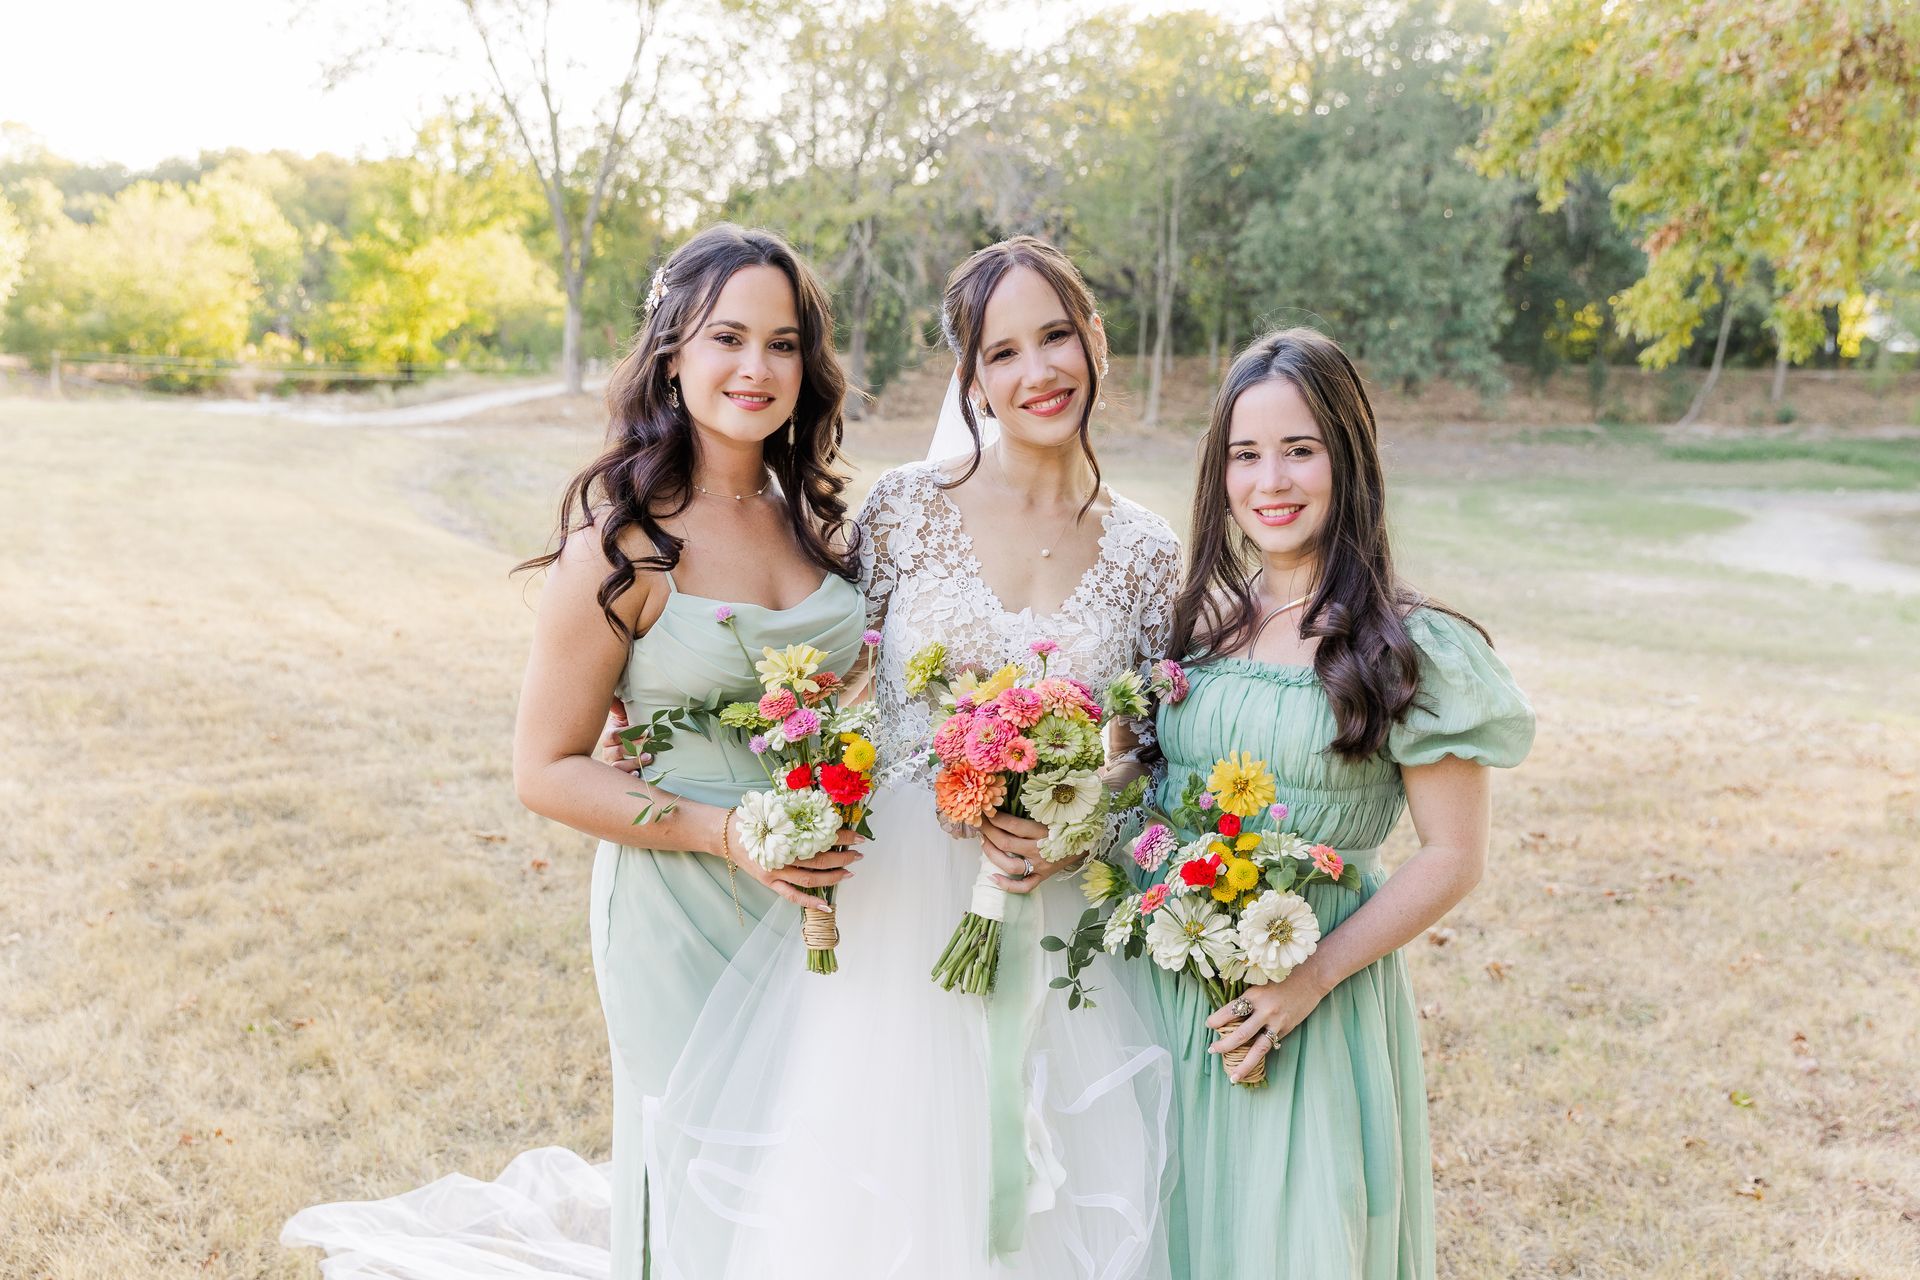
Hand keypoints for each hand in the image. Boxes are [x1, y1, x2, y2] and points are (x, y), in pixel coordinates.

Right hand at [599, 699, 650, 773]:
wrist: (634, 745)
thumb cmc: (630, 728)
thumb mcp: (625, 716)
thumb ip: (619, 706)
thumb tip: (613, 693)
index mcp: (608, 736)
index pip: (615, 735)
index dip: (630, 732)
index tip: (647, 730)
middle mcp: (608, 751)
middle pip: (616, 751)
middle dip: (634, 747)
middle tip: (650, 743)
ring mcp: (613, 764)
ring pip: (618, 766)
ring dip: (633, 761)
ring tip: (649, 757)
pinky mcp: (621, 775)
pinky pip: (621, 777)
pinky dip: (629, 776)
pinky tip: (637, 774)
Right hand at [728, 817, 865, 909]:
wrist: (725, 835)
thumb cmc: (753, 819)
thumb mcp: (775, 811)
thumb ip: (797, 816)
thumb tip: (826, 812)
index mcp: (786, 834)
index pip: (820, 837)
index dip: (842, 837)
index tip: (858, 836)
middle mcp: (782, 854)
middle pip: (819, 858)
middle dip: (842, 856)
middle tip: (859, 853)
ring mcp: (775, 871)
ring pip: (810, 878)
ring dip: (833, 877)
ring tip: (850, 872)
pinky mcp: (769, 882)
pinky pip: (792, 896)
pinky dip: (810, 902)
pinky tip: (827, 906)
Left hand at [980, 808, 1073, 895]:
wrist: (1086, 841)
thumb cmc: (1066, 823)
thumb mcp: (1052, 812)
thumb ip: (1033, 809)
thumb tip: (1006, 802)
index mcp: (1043, 831)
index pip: (1013, 825)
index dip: (995, 818)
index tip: (985, 811)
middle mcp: (1040, 850)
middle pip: (1006, 842)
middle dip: (988, 832)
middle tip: (980, 823)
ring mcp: (1040, 866)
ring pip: (1010, 865)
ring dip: (991, 853)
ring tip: (983, 842)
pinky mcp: (1042, 877)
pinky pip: (1023, 886)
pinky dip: (1006, 885)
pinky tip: (992, 877)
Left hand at [1204, 969, 1332, 1083]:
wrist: (1312, 978)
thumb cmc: (1283, 975)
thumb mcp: (1261, 981)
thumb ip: (1248, 996)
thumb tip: (1230, 1010)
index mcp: (1255, 995)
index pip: (1230, 1011)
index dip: (1217, 1019)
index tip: (1209, 1025)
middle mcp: (1265, 1011)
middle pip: (1240, 1034)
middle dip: (1224, 1046)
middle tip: (1212, 1051)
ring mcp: (1277, 1023)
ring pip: (1258, 1049)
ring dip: (1244, 1064)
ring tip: (1233, 1077)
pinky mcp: (1287, 1029)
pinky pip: (1271, 1044)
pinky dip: (1260, 1053)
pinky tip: (1251, 1063)